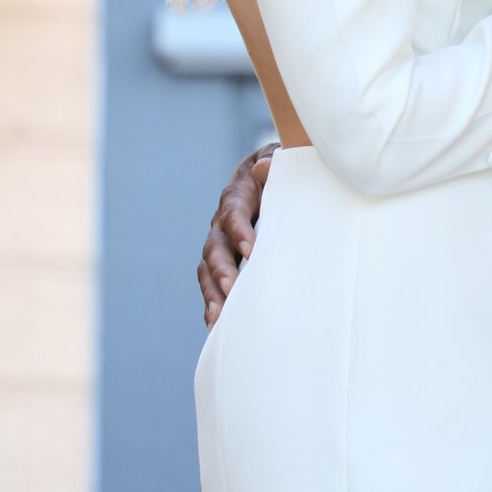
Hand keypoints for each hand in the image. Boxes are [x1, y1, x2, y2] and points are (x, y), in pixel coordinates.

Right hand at [197, 145, 271, 326]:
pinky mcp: (224, 264)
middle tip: (232, 289)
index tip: (251, 249)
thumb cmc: (283, 172)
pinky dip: (214, 307)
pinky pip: (213, 287)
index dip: (239, 230)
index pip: (233, 214)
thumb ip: (274, 165)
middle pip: (214, 248)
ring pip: (208, 271)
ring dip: (213, 294)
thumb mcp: (281, 162)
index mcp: (237, 196)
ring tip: (218, 318)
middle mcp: (221, 222)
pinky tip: (217, 329)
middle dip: (222, 269)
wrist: (271, 176)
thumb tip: (265, 167)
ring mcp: (220, 245)